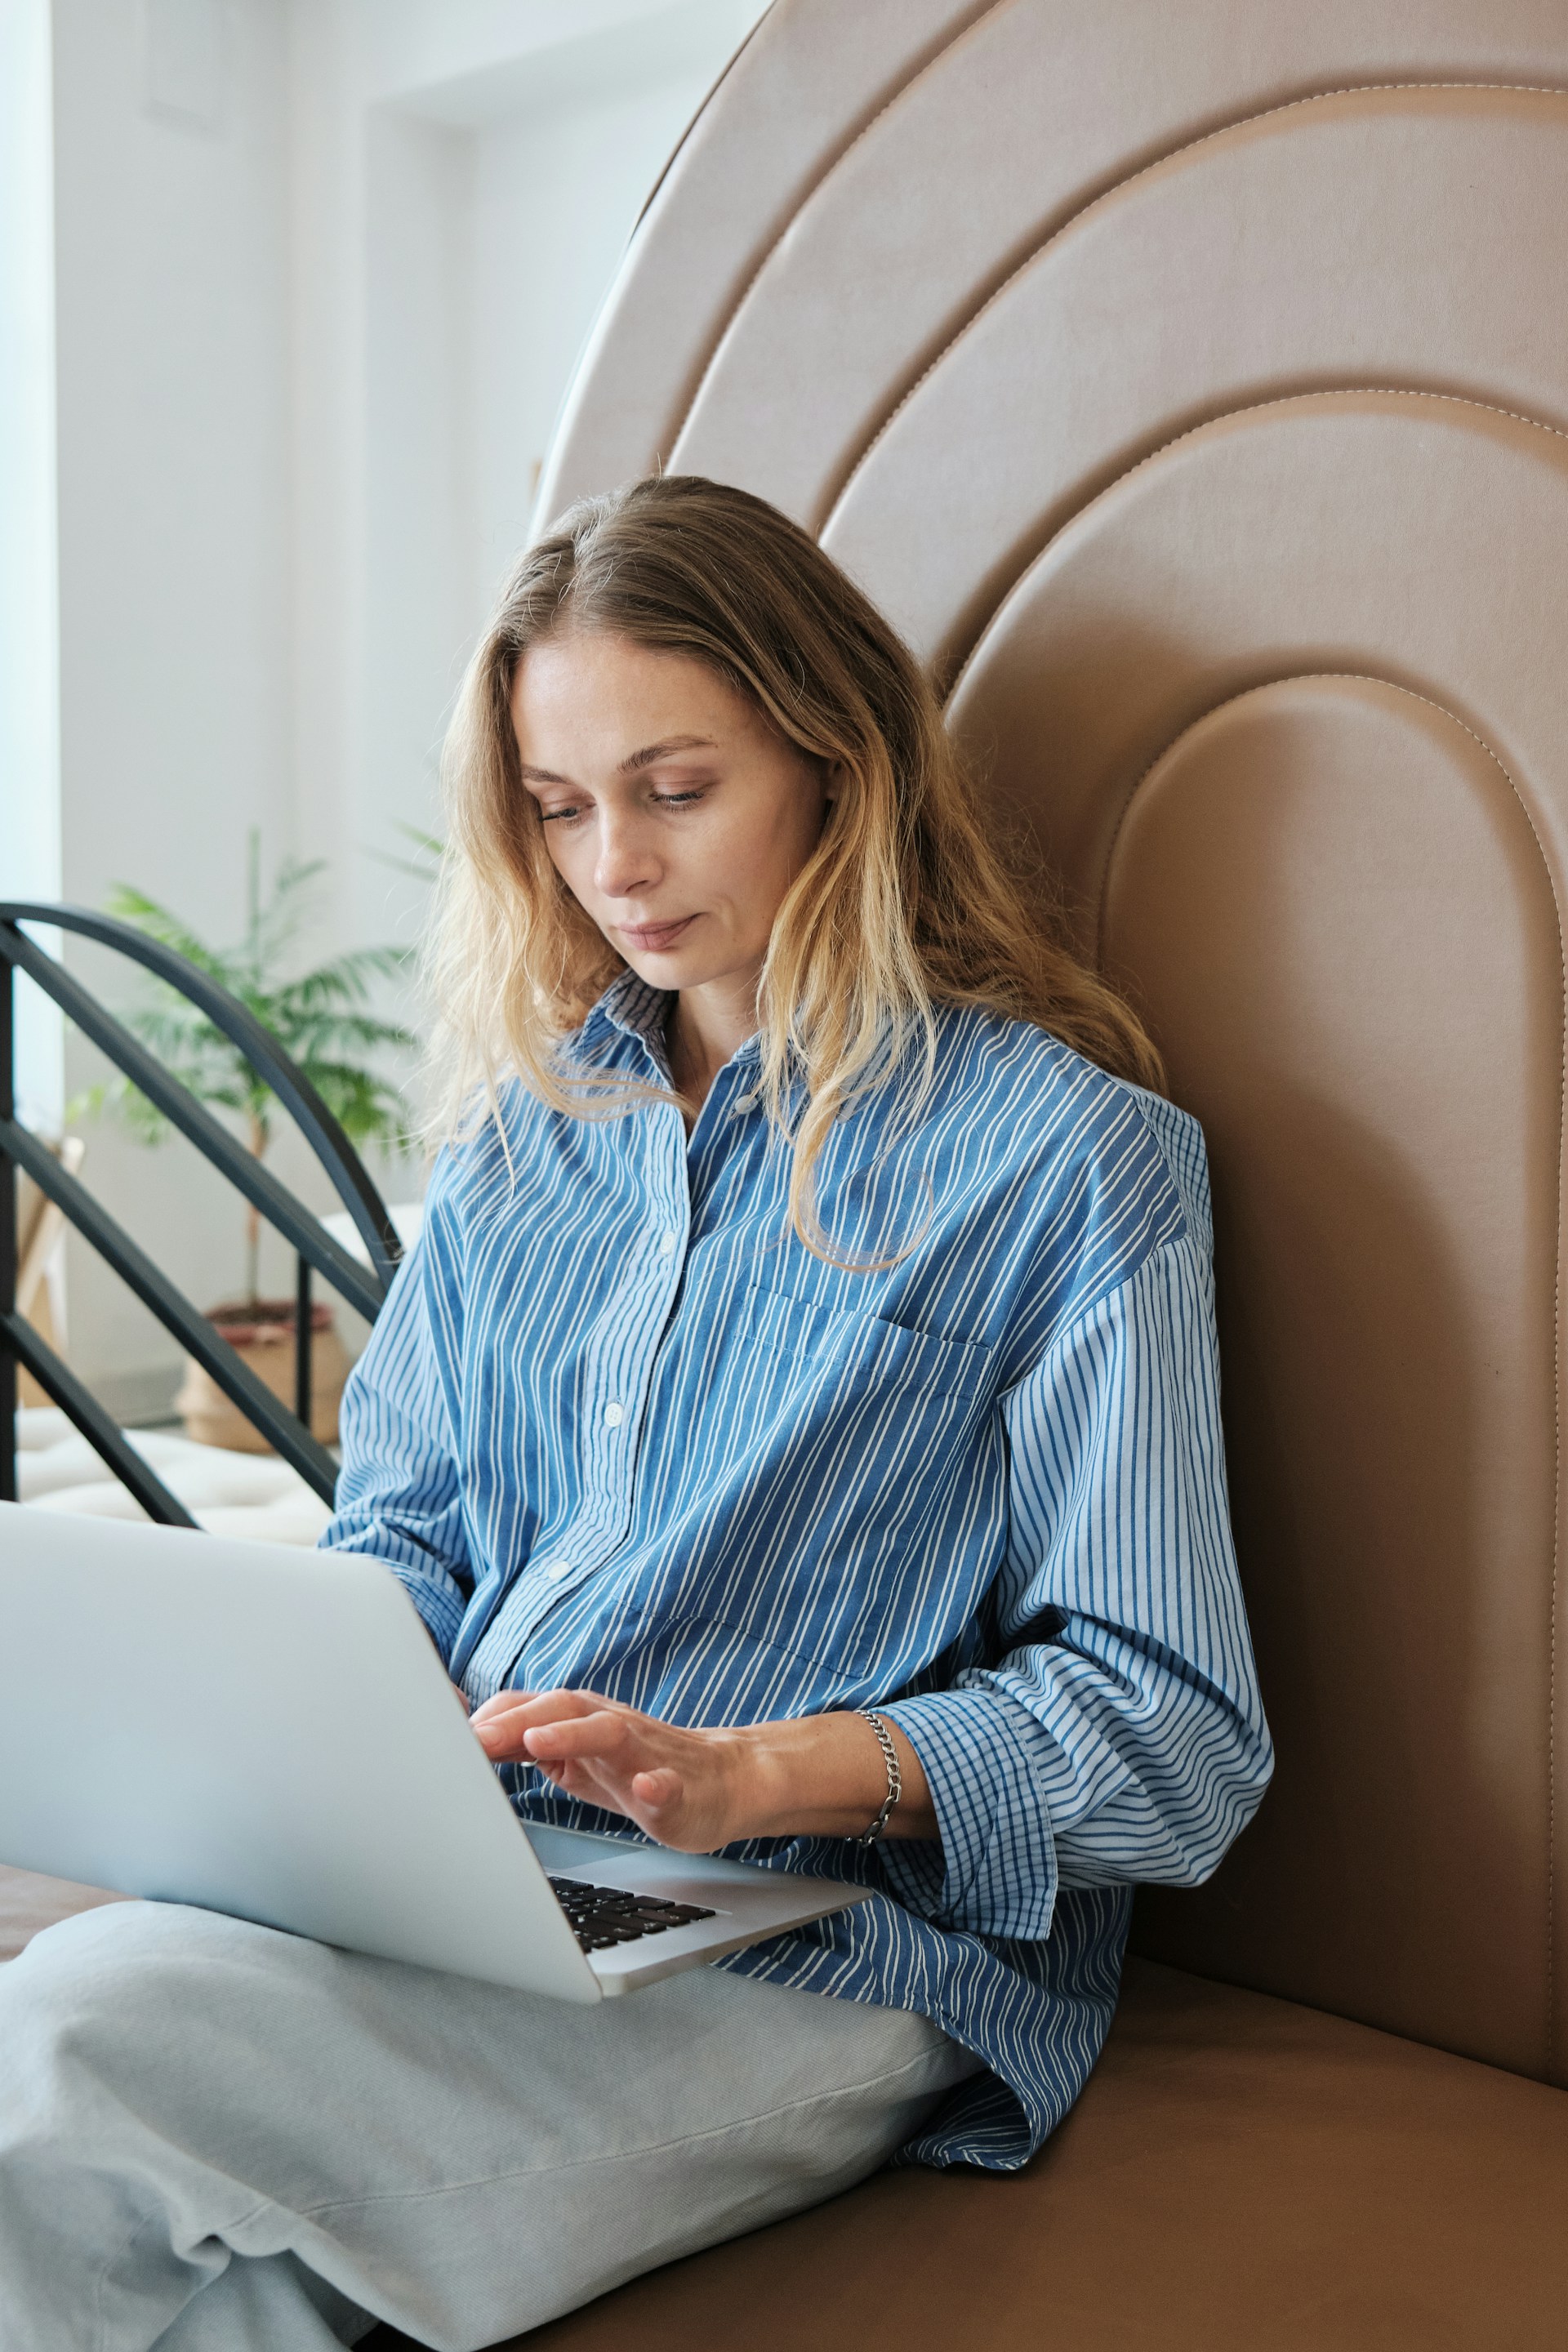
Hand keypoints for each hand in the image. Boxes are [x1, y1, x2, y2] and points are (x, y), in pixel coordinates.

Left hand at [468, 1689, 753, 1851]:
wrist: (719, 1780)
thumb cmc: (638, 1767)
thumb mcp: (573, 1757)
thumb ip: (526, 1745)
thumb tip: (466, 1742)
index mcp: (581, 1722)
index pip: (529, 1708)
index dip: (487, 1720)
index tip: (443, 1734)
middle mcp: (610, 1726)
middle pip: (561, 1708)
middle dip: (515, 1722)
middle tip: (474, 1740)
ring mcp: (646, 1754)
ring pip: (610, 1733)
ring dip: (572, 1735)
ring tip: (537, 1743)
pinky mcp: (680, 1787)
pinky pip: (669, 1783)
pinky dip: (656, 1785)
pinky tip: (645, 1789)